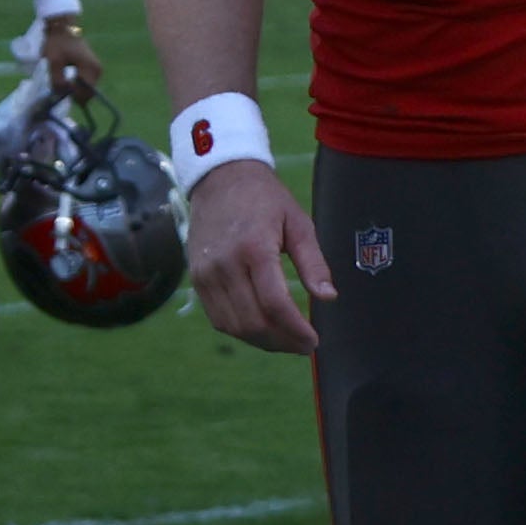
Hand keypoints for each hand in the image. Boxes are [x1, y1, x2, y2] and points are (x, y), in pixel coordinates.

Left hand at [41, 24, 107, 99]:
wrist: (63, 28)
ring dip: (75, 90)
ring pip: (87, 90)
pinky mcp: (94, 69)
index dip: (73, 95)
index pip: (85, 92)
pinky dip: (77, 85)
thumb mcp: (53, 62)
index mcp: (90, 68)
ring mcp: (97, 70)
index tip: (60, 87)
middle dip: (74, 94)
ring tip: (63, 80)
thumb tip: (62, 93)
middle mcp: (97, 71)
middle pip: (88, 93)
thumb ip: (57, 80)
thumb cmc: (57, 43)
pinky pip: (87, 84)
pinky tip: (68, 78)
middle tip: (61, 86)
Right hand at [185, 159, 333, 352]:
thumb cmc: (265, 199)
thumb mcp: (298, 222)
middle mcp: (225, 265)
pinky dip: (241, 331)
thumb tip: (328, 297)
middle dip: (283, 342)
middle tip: (305, 346)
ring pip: (234, 326)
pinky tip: (263, 329)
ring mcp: (206, 274)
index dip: (296, 330)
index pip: (275, 304)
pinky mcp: (196, 279)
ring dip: (263, 342)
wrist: (220, 178)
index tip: (314, 341)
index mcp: (254, 248)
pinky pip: (218, 318)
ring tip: (287, 341)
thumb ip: (313, 262)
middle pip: (253, 322)